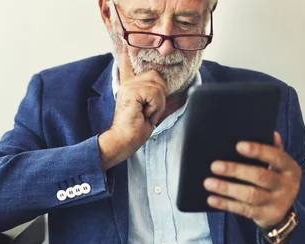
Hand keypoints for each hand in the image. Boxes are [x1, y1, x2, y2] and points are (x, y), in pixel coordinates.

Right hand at [98, 44, 167, 170]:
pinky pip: (155, 94)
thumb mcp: (152, 112)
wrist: (123, 141)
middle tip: (150, 111)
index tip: (124, 40)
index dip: (126, 53)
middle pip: (156, 76)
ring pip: (158, 86)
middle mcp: (127, 84)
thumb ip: (162, 100)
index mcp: (129, 87)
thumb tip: (182, 94)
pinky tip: (144, 114)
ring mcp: (128, 87)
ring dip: (158, 104)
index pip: (127, 65)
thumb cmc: (135, 130)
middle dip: (160, 95)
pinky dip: (155, 107)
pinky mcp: (131, 92)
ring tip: (146, 114)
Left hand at [203, 132, 301, 228]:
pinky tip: (211, 199)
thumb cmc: (275, 180)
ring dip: (227, 188)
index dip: (258, 151)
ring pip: (250, 195)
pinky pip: (243, 210)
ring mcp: (276, 202)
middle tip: (215, 166)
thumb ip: (273, 150)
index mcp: (290, 168)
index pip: (276, 157)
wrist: (282, 212)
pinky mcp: (264, 216)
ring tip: (208, 182)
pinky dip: (226, 204)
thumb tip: (270, 132)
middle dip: (236, 170)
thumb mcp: (278, 166)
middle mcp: (286, 185)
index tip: (238, 146)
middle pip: (260, 176)